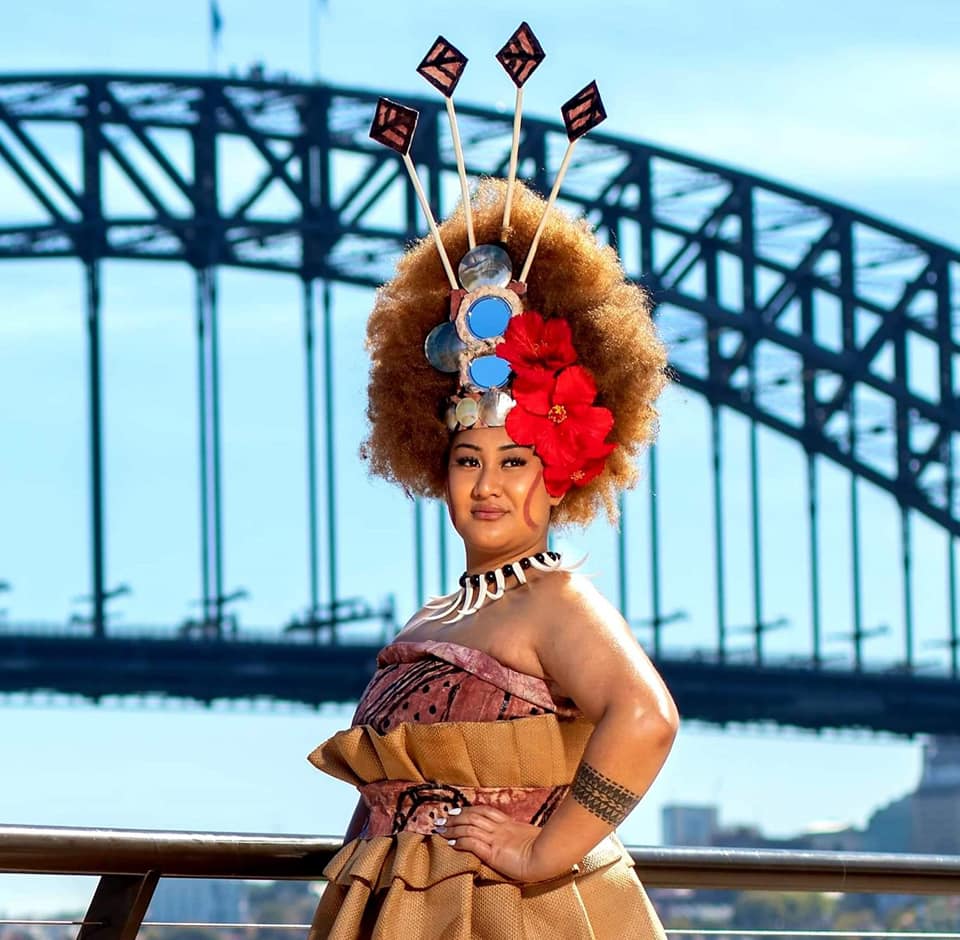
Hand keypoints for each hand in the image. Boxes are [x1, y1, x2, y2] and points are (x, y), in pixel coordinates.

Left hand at [436, 806, 571, 882]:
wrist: (549, 856)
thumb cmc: (547, 850)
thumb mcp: (534, 839)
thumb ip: (523, 838)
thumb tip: (522, 841)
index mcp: (510, 825)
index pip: (485, 812)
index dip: (469, 810)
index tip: (457, 811)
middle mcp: (500, 829)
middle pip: (473, 816)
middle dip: (455, 817)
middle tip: (441, 819)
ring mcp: (496, 839)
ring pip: (469, 827)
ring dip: (452, 828)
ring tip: (440, 830)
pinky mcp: (493, 852)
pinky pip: (472, 843)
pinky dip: (459, 841)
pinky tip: (450, 843)